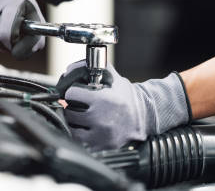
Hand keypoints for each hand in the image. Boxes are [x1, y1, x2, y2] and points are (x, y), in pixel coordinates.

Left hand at [58, 61, 190, 150]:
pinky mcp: (101, 146)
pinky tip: (86, 128)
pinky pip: (79, 140)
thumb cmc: (128, 98)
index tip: (76, 93)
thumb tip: (71, 68)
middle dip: (72, 107)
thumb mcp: (114, 79)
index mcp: (104, 100)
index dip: (72, 91)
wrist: (144, 117)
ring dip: (73, 121)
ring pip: (72, 128)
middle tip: (77, 105)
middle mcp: (101, 119)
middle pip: (70, 112)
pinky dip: (80, 134)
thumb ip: (94, 69)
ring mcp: (101, 135)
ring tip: (81, 116)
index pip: (72, 94)